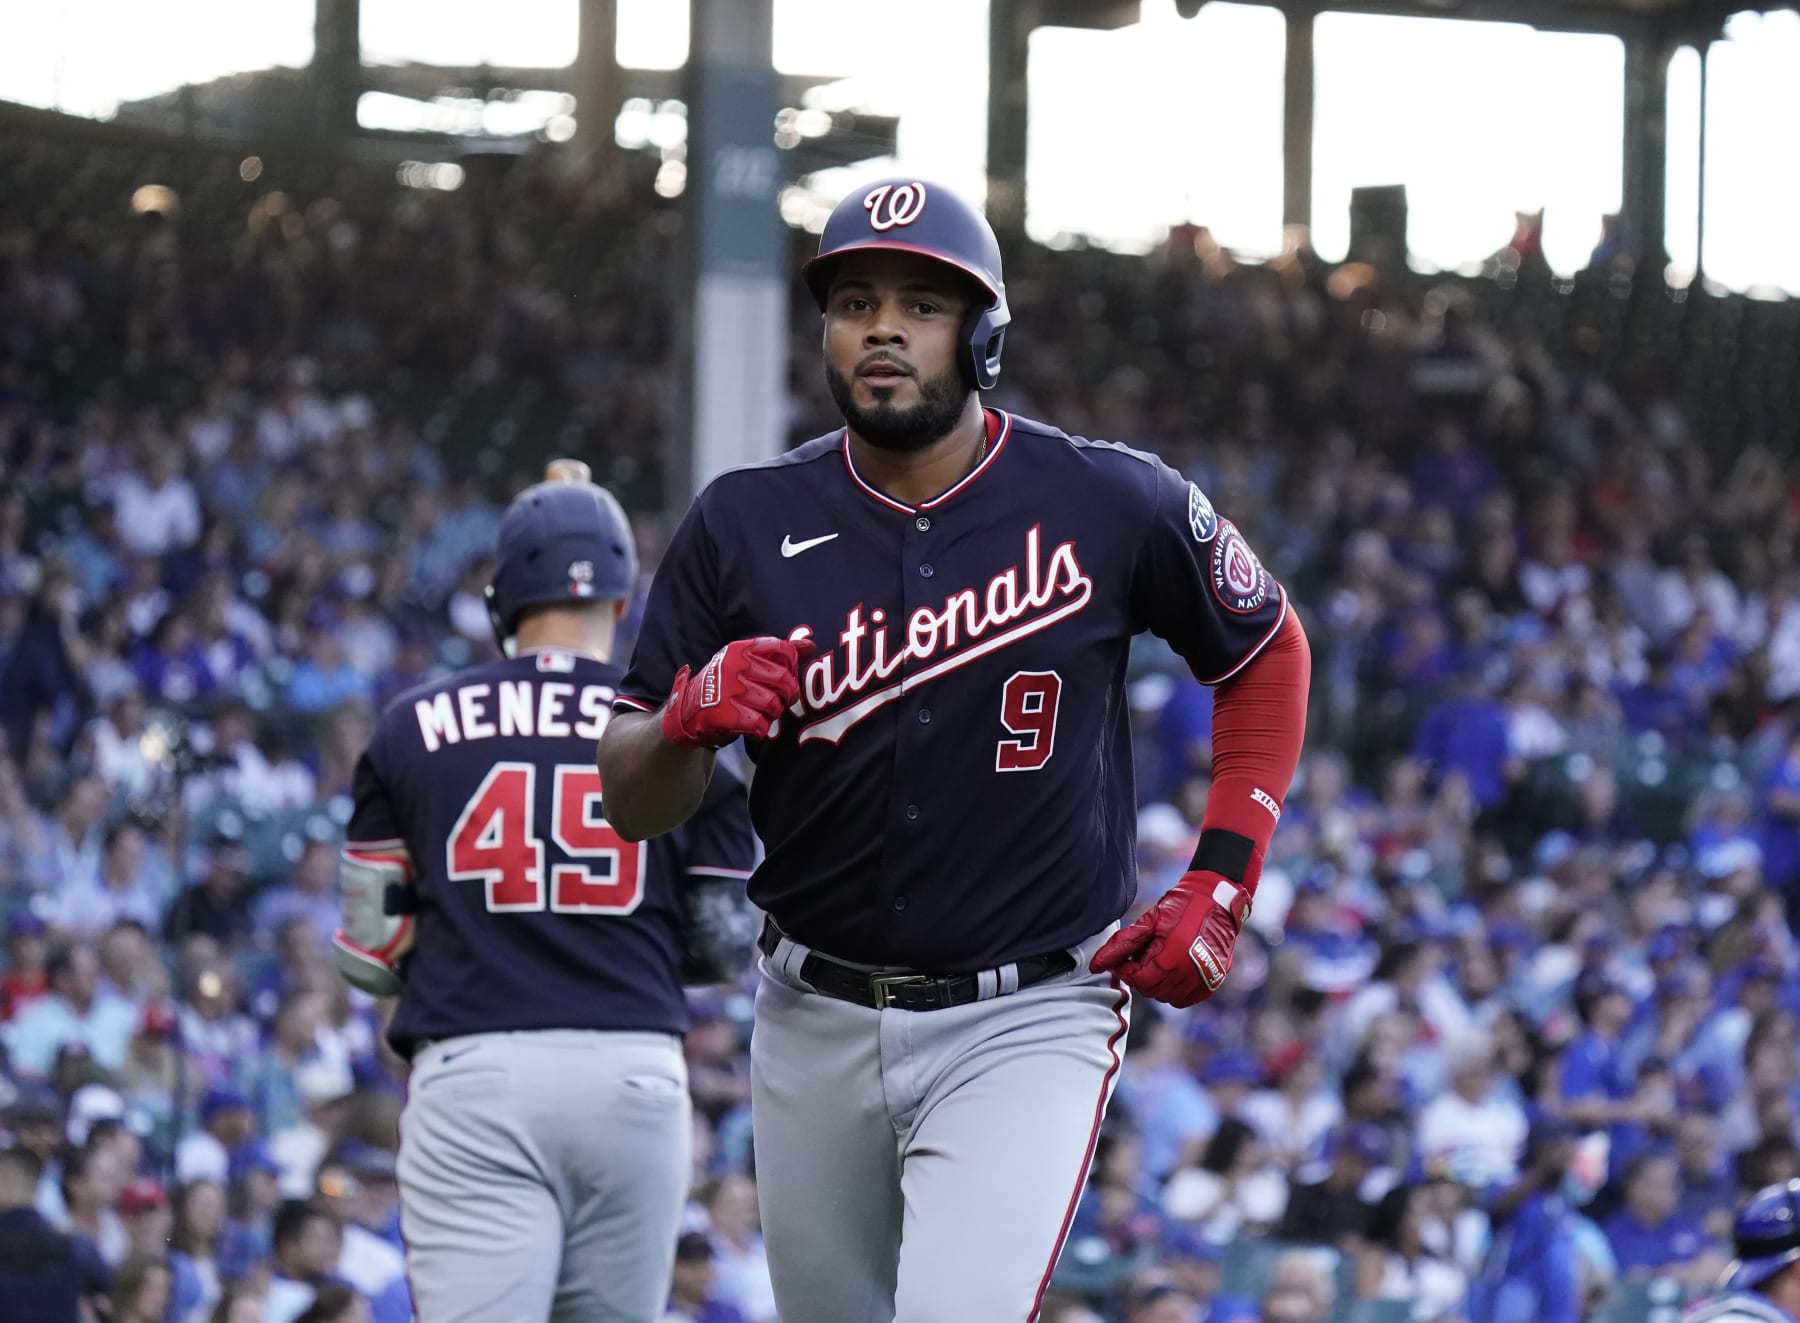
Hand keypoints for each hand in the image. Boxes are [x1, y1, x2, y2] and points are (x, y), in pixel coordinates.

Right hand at [661, 636, 815, 748]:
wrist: (687, 712)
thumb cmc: (724, 685)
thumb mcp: (745, 662)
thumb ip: (778, 653)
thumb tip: (811, 645)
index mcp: (741, 649)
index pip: (783, 650)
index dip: (792, 667)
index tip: (785, 676)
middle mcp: (735, 666)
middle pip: (784, 680)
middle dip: (787, 695)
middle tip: (779, 701)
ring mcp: (730, 690)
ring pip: (774, 705)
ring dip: (772, 714)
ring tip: (761, 714)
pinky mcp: (726, 715)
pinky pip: (761, 725)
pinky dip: (760, 730)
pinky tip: (752, 727)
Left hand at [1090, 872, 1251, 1007]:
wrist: (1216, 900)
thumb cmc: (1179, 907)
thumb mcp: (1147, 923)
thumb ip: (1120, 946)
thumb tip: (1095, 966)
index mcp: (1169, 958)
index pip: (1137, 979)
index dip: (1127, 969)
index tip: (1127, 957)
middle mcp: (1187, 974)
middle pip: (1151, 991)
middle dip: (1141, 975)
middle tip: (1144, 955)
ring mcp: (1203, 981)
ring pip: (1167, 997)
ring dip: (1158, 984)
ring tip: (1160, 960)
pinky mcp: (1212, 983)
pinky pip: (1185, 999)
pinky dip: (1175, 990)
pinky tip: (1173, 970)